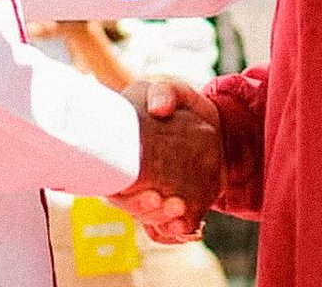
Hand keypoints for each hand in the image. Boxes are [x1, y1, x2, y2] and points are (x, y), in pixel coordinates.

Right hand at [110, 77, 222, 243]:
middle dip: (144, 211)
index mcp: (119, 151)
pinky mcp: (170, 203)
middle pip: (127, 205)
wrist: (211, 124)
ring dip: (161, 221)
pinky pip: (167, 229)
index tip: (148, 193)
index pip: (110, 181)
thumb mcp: (171, 90)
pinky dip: (176, 232)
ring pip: (146, 219)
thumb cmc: (178, 105)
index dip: (123, 196)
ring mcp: (150, 191)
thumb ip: (165, 91)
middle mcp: (130, 177)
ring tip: (181, 208)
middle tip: (168, 200)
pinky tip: (188, 227)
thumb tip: (158, 109)